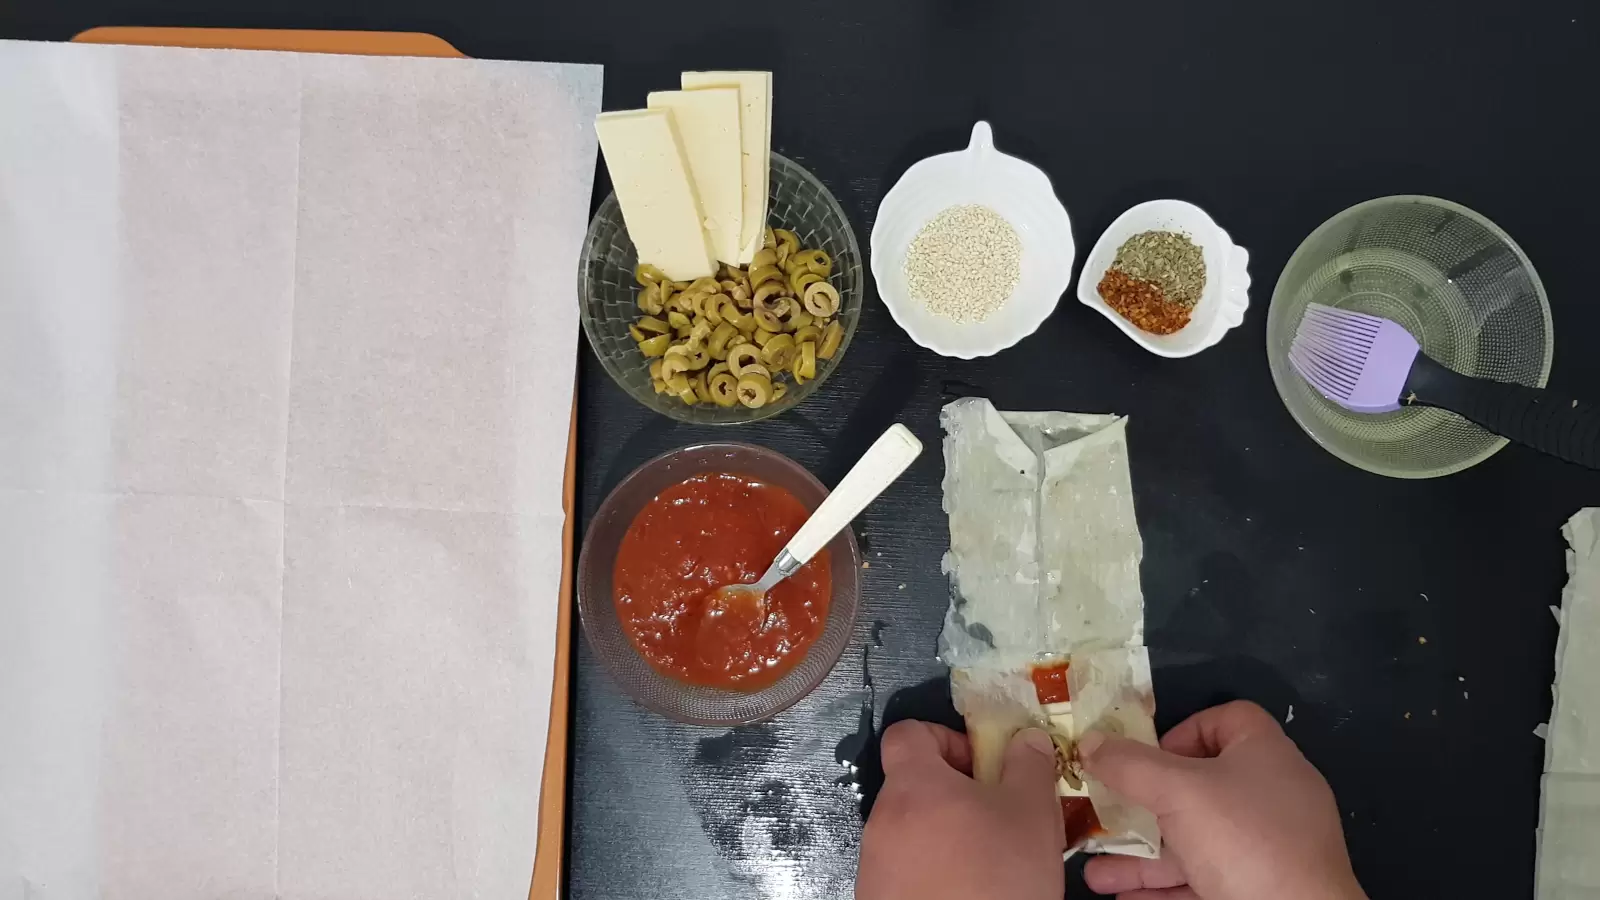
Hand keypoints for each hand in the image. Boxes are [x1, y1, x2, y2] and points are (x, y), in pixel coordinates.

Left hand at [856, 720, 1062, 899]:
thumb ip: (1028, 767)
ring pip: (913, 829)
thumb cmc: (995, 879)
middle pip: (914, 785)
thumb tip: (1025, 739)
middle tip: (999, 818)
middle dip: (956, 794)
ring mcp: (876, 862)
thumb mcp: (1031, 815)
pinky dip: (935, 871)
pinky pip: (907, 868)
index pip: (908, 733)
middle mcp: (883, 818)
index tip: (982, 766)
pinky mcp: (879, 897)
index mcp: (913, 785)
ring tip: (989, 862)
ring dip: (947, 835)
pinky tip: (969, 890)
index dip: (946, 738)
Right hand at [1079, 700, 1365, 899]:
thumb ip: (1130, 765)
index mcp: (1265, 755)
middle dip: (1144, 807)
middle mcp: (1270, 797)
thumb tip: (1090, 743)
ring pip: (1194, 843)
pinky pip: (1203, 879)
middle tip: (1109, 815)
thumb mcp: (1177, 791)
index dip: (1184, 729)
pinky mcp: (1259, 888)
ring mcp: (1267, 848)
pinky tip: (1124, 896)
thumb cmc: (1243, 838)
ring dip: (1142, 857)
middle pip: (1199, 787)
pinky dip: (1163, 886)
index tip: (1148, 757)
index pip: (1228, 719)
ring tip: (1097, 874)